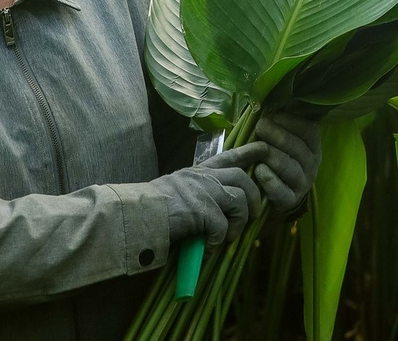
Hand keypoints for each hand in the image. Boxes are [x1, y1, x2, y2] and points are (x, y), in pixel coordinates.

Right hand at [148, 143, 264, 244]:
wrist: (134, 215)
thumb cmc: (150, 208)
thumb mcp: (176, 190)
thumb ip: (195, 193)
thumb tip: (214, 209)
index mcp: (197, 171)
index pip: (227, 156)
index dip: (248, 152)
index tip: (263, 148)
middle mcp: (203, 177)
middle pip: (242, 178)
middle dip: (254, 198)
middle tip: (252, 215)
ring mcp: (203, 191)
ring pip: (239, 201)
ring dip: (237, 224)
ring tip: (227, 238)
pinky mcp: (201, 211)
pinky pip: (222, 227)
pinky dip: (219, 241)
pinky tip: (209, 249)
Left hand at [250, 112, 321, 213]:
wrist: (277, 193)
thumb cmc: (276, 157)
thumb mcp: (282, 140)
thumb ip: (278, 124)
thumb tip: (267, 102)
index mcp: (312, 146)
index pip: (309, 130)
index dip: (292, 121)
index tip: (275, 116)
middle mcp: (312, 164)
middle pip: (297, 148)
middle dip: (277, 135)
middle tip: (260, 127)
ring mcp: (302, 184)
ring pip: (290, 168)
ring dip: (272, 156)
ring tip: (258, 149)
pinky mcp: (290, 201)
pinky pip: (281, 191)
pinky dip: (270, 180)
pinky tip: (259, 170)